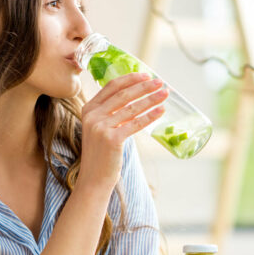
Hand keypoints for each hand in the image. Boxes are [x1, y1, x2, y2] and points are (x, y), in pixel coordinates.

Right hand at [77, 72, 167, 190]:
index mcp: (88, 109)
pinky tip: (161, 110)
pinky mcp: (112, 139)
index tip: (145, 75)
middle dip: (144, 86)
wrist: (94, 179)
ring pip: (132, 107)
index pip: (111, 86)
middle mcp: (92, 115)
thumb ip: (111, 113)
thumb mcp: (101, 128)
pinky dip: (150, 115)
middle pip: (123, 94)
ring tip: (165, 94)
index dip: (130, 79)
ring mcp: (101, 127)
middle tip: (160, 82)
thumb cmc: (102, 154)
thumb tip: (135, 97)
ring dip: (151, 98)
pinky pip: (135, 123)